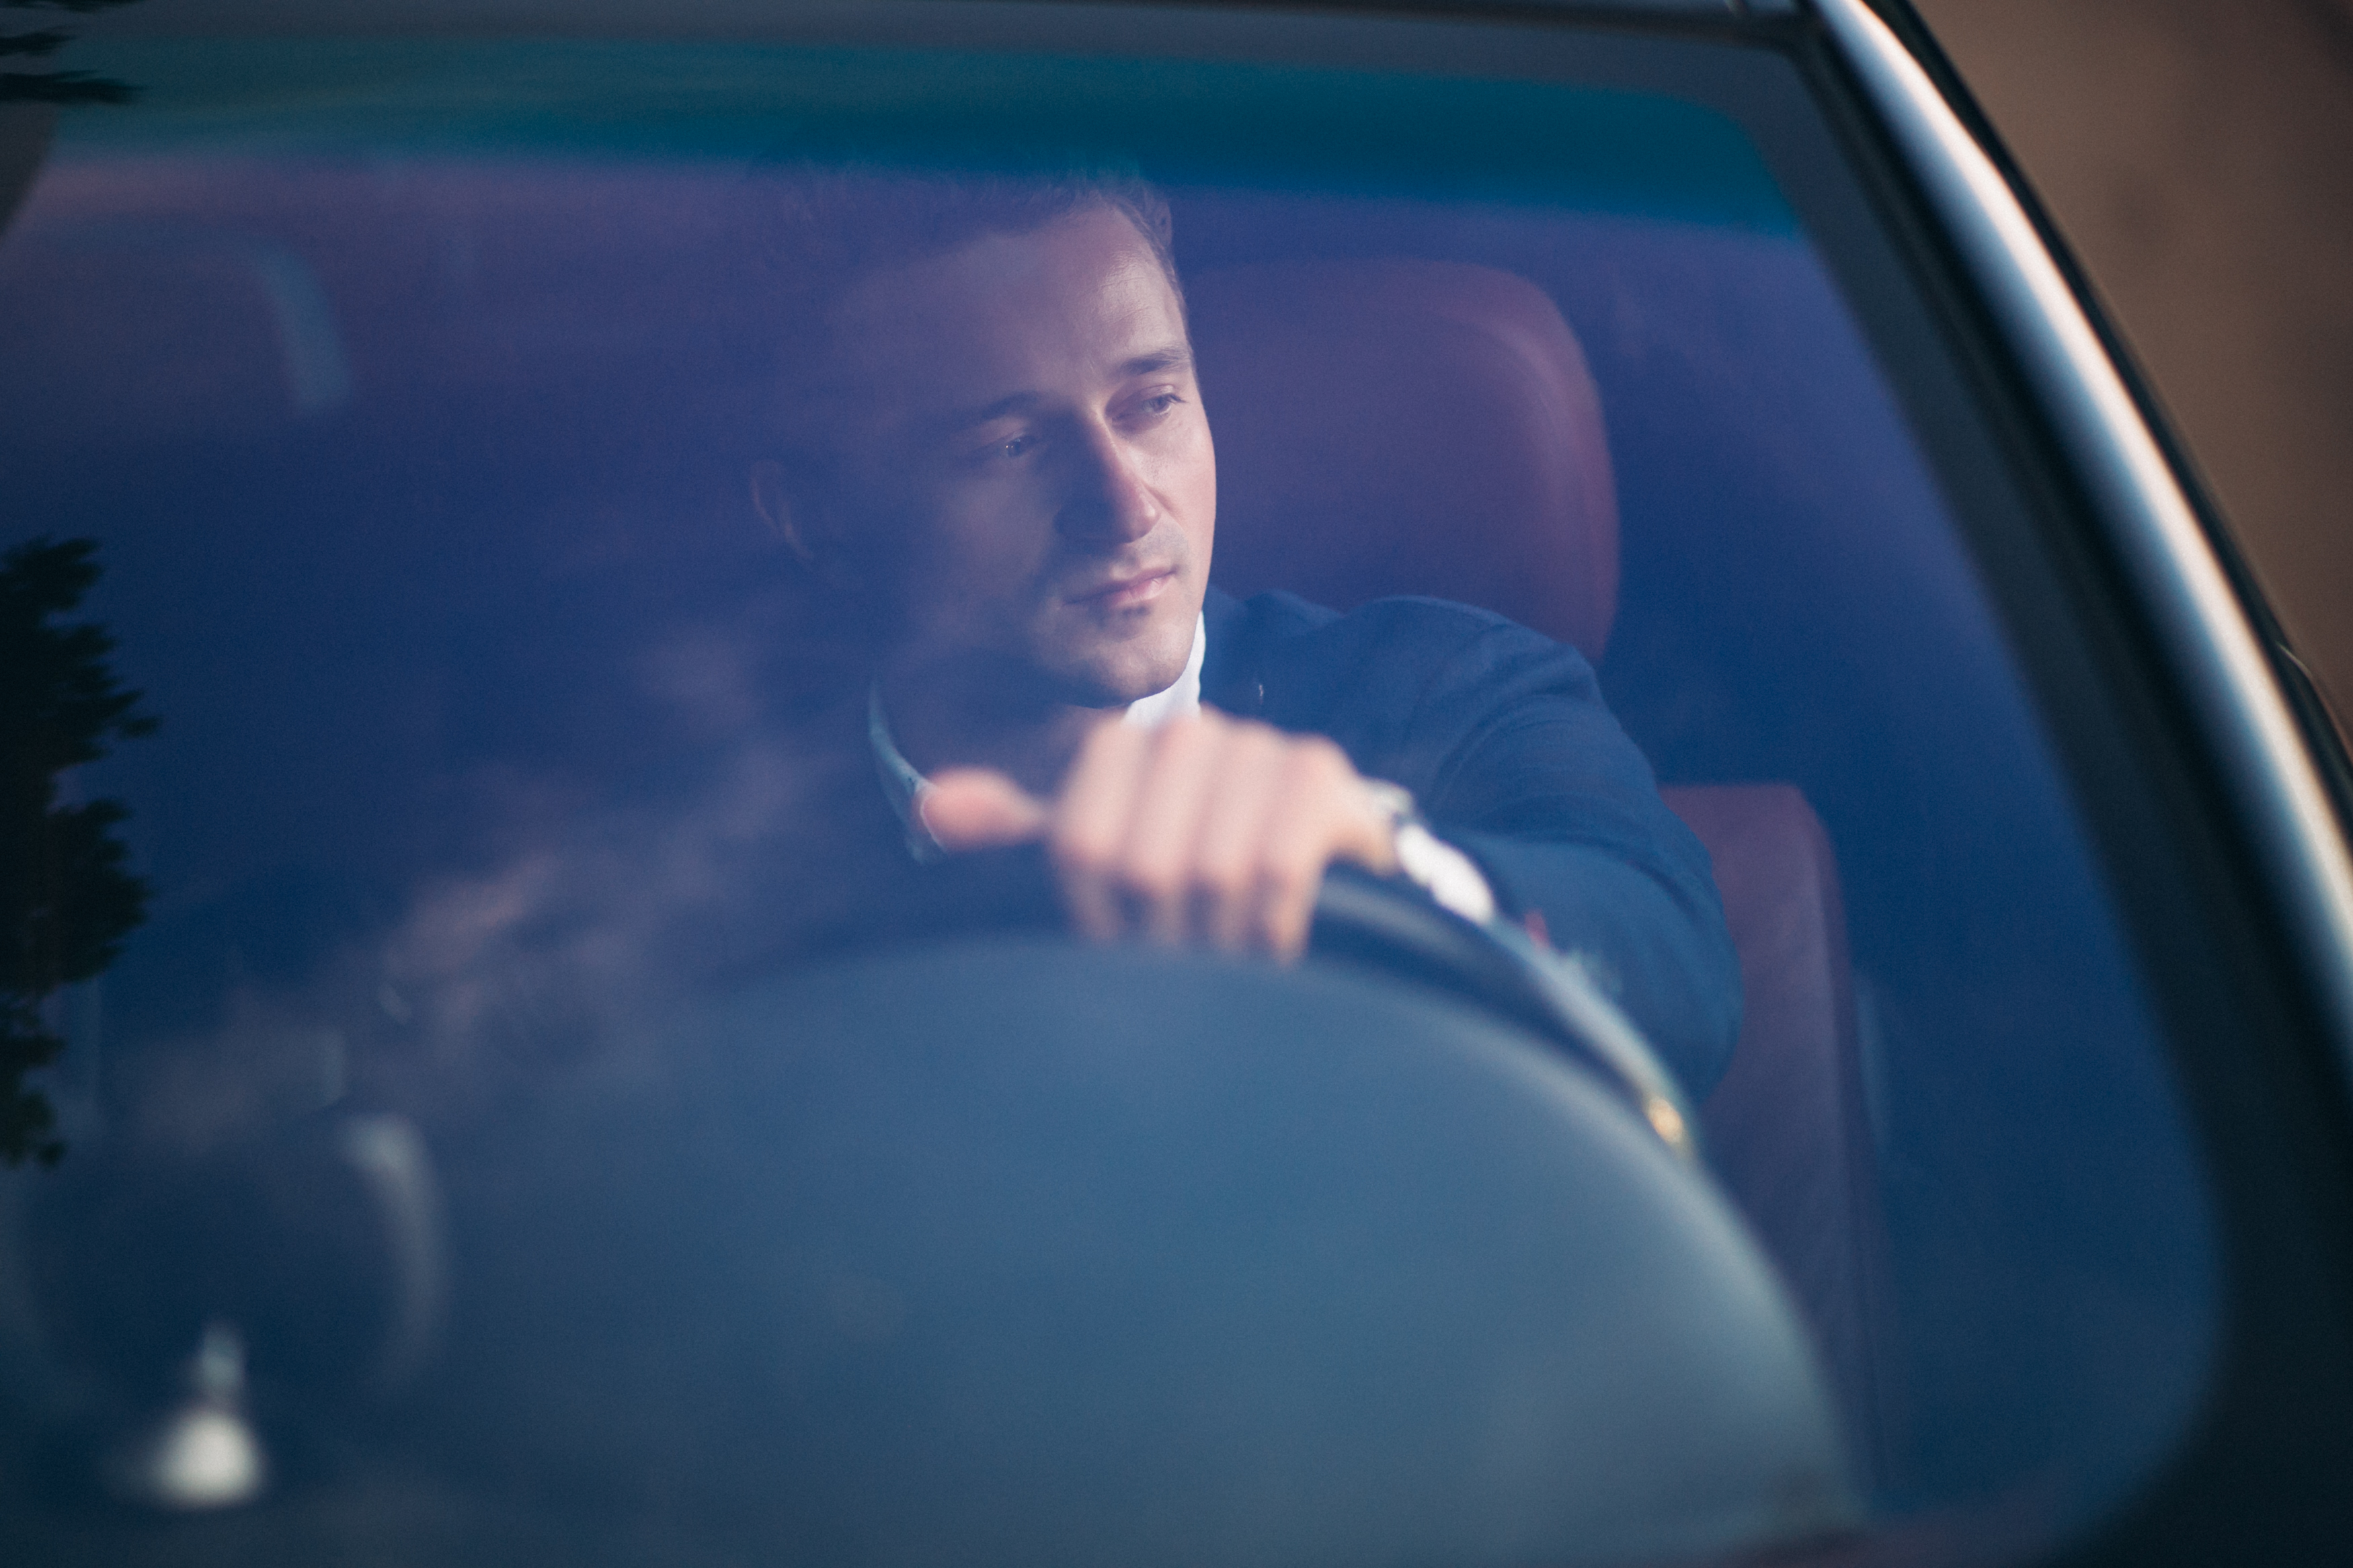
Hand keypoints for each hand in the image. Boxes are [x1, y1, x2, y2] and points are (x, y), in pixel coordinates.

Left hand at [921, 709, 1398, 960]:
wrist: (1327, 881)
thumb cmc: (1197, 885)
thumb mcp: (1103, 864)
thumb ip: (1021, 838)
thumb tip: (932, 808)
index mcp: (1123, 749)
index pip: (1076, 846)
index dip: (1096, 918)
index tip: (1124, 947)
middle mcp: (1189, 732)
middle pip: (1139, 863)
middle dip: (1162, 939)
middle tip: (1188, 967)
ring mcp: (1261, 746)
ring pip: (1208, 870)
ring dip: (1220, 943)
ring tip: (1231, 964)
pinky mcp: (1321, 775)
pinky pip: (1275, 867)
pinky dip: (1270, 930)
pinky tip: (1276, 949)